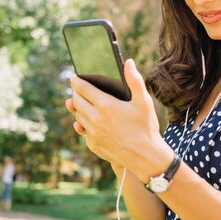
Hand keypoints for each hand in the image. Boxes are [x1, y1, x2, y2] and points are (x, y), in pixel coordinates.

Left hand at [65, 59, 172, 180]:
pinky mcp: (94, 145)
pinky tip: (86, 122)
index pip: (83, 88)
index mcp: (106, 105)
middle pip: (77, 102)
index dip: (77, 81)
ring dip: (77, 109)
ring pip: (78, 117)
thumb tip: (129, 62)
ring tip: (79, 103)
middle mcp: (95, 119)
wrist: (146, 157)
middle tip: (76, 90)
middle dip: (75, 93)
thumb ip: (135, 80)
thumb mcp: (143, 101)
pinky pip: (84, 132)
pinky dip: (83, 125)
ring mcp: (93, 133)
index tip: (74, 77)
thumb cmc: (146, 127)